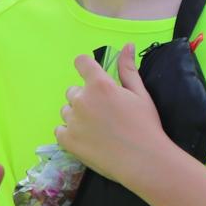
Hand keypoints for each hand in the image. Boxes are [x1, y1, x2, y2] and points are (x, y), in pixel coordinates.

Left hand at [55, 45, 170, 190]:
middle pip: (74, 91)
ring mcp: (72, 121)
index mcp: (100, 84)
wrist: (143, 160)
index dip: (86, 67)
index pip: (82, 63)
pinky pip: (60, 130)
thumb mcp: (141, 94)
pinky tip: (88, 139)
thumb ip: (128, 69)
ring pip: (67, 111)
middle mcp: (81, 99)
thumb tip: (128, 45)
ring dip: (77, 116)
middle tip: (105, 114)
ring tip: (97, 130)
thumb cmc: (145, 125)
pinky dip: (70, 133)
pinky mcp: (67, 140)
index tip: (92, 76)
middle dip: (86, 98)